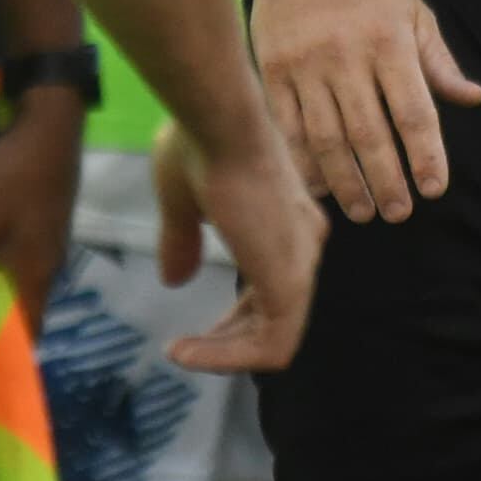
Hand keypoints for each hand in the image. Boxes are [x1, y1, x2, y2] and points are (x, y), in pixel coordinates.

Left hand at [0, 86, 81, 325]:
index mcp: (36, 272)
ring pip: (12, 277)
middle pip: (17, 304)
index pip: (26, 329)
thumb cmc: (17, 178)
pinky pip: (13, 254)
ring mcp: (45, 242)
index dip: (2, 349)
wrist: (49, 126)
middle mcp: (46, 265)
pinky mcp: (40, 221)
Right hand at [160, 130, 322, 371]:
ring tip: (178, 353)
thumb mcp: (184, 202)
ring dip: (225, 354)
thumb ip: (184, 242)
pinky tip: (183, 350)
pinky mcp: (289, 282)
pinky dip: (227, 357)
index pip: (272, 288)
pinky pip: (271, 346)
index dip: (235, 320)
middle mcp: (304, 245)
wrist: (219, 122)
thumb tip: (175, 281)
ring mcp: (300, 264)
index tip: (194, 332)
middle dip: (229, 340)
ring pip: (276, 339)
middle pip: (276, 315)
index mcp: (289, 222)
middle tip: (184, 348)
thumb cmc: (201, 145)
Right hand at [247, 0, 480, 222]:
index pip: (414, 111)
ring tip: (364, 211)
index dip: (426, 155)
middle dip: (386, 181)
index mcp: (389, 42)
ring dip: (346, 182)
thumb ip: (438, 61)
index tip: (435, 188)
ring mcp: (306, 66)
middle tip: (399, 213)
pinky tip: (320, 188)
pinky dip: (304, 163)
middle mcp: (347, 57)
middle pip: (369, 135)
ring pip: (327, 139)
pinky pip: (288, 127)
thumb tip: (473, 99)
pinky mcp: (274, 71)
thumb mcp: (413, 11)